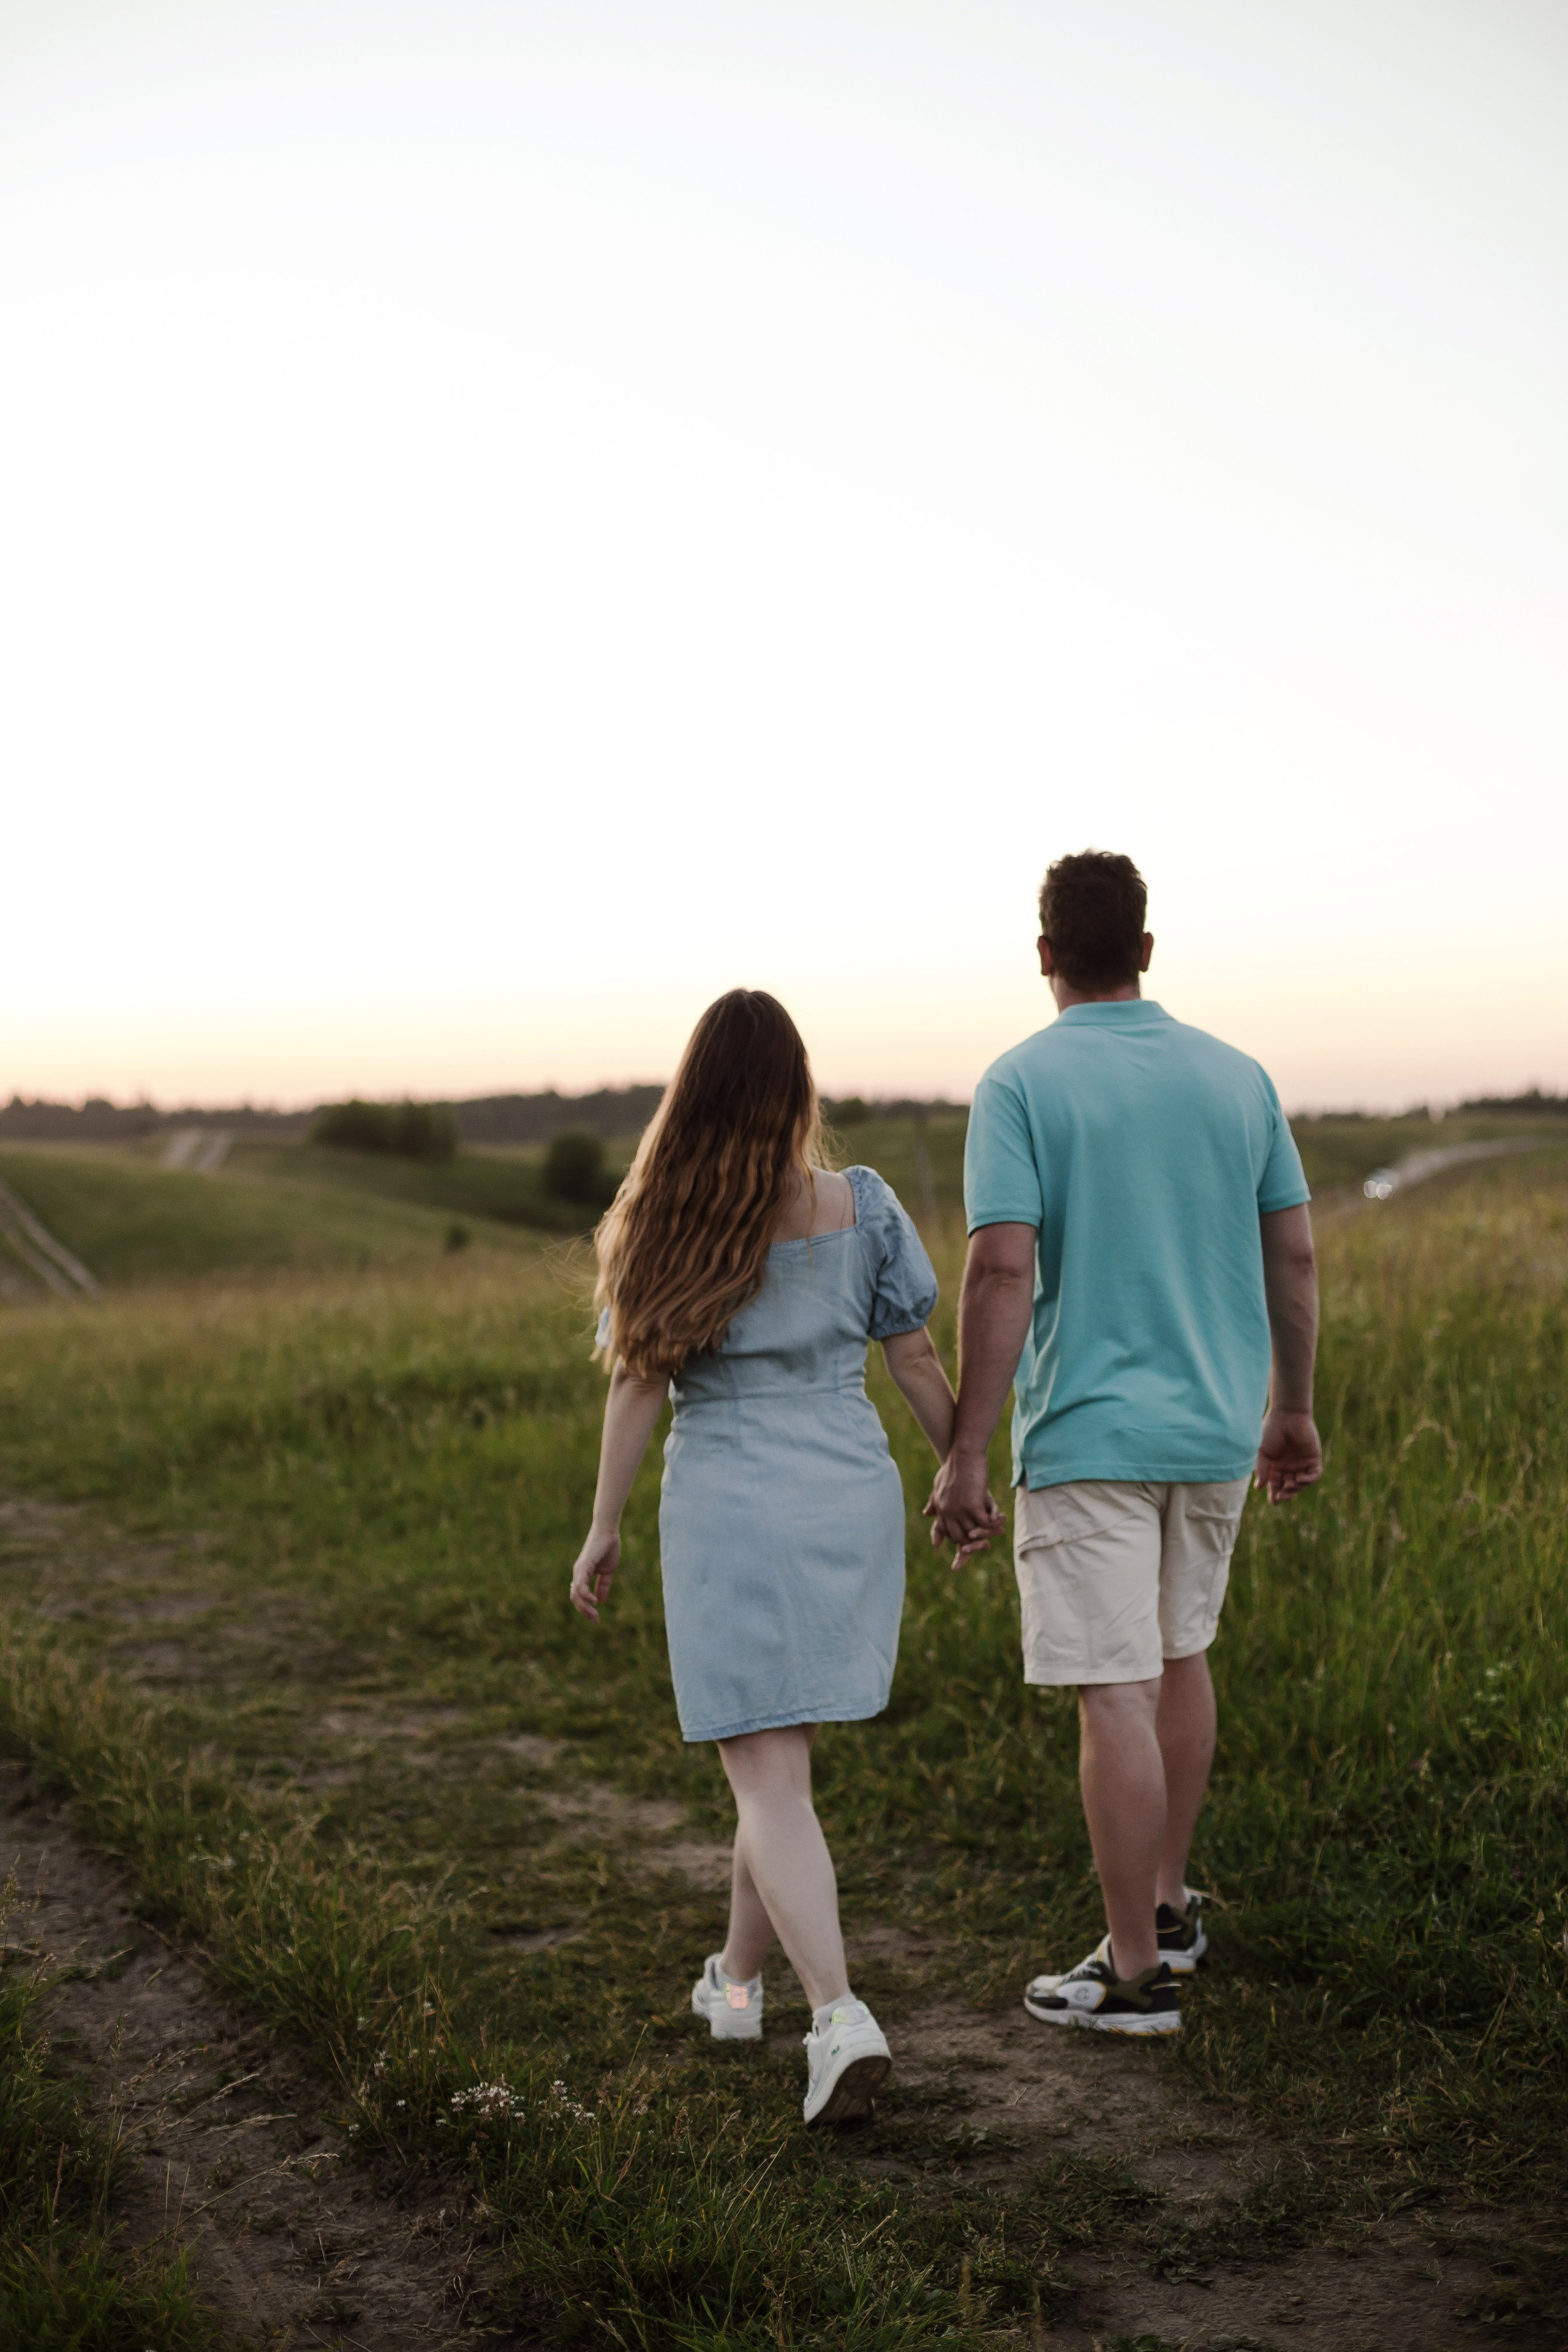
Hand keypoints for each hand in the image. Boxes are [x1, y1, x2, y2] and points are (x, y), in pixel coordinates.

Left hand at [570, 1526, 619, 1619]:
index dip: (585, 1609)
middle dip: (584, 1611)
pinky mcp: (584, 1565)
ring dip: (584, 1607)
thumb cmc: (608, 1548)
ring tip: (595, 1614)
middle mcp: (578, 1573)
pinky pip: (581, 1584)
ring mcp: (579, 1569)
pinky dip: (585, 1594)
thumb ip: (603, 1585)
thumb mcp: (607, 1572)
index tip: (596, 1618)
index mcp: (583, 1575)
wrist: (609, 1532)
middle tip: (596, 1620)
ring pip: (576, 1593)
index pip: (579, 1596)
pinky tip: (593, 1601)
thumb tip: (601, 1601)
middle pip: (575, 1598)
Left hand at [924, 1451, 1007, 1566]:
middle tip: (985, 1547)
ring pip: (973, 1533)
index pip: (944, 1531)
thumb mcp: (939, 1485)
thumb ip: (934, 1501)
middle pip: (958, 1538)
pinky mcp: (972, 1505)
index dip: (953, 1542)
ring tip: (997, 1534)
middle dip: (971, 1546)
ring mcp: (959, 1510)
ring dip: (987, 1535)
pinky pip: (985, 1523)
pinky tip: (1001, 1521)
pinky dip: (994, 1524)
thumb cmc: (953, 1467)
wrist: (963, 1454)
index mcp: (940, 1507)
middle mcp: (947, 1512)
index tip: (960, 1555)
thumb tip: (926, 1514)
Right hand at [1254, 1409, 1321, 1504]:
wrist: (1287, 1415)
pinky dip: (1308, 1480)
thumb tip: (1259, 1488)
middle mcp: (1289, 1467)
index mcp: (1275, 1467)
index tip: (1273, 1501)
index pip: (1276, 1486)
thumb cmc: (1271, 1431)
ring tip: (1289, 1484)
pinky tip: (1300, 1479)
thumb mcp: (1263, 1452)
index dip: (1275, 1495)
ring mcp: (1301, 1464)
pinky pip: (1314, 1475)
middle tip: (1281, 1498)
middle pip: (1289, 1488)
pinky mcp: (1313, 1459)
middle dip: (1285, 1495)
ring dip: (1296, 1488)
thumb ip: (1262, 1469)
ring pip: (1301, 1484)